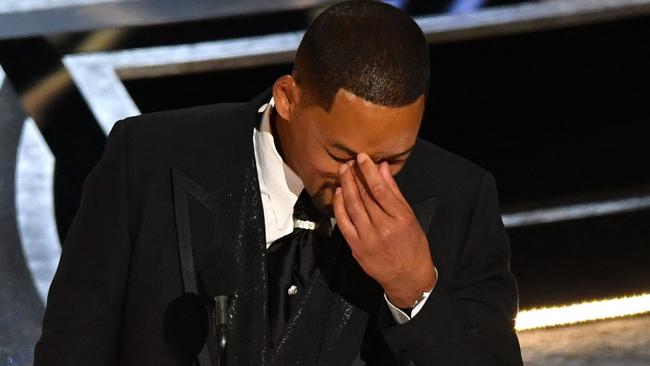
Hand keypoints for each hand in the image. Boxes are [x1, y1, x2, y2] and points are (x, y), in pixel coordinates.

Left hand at [332, 153, 436, 307]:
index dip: (368, 172)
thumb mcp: (410, 217)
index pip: (380, 190)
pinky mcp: (356, 246)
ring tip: (342, 172)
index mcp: (400, 219)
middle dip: (354, 176)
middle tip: (348, 162)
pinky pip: (343, 222)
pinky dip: (339, 206)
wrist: (407, 277)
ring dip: (345, 187)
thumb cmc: (413, 245)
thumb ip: (394, 192)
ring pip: (352, 207)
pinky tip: (338, 193)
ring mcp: (367, 239)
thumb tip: (383, 168)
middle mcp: (383, 228)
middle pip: (364, 196)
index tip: (362, 158)